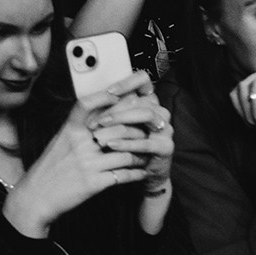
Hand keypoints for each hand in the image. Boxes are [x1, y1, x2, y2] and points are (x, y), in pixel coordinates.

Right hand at [3, 89, 159, 237]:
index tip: (122, 95)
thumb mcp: (60, 142)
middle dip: (138, 130)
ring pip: (126, 153)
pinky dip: (136, 173)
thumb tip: (103, 116)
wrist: (36, 198)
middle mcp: (79, 144)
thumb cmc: (49, 168)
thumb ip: (79, 128)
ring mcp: (87, 164)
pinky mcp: (93, 183)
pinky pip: (123, 175)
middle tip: (148, 130)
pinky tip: (141, 172)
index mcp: (70, 131)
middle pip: (118, 128)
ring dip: (141, 154)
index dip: (106, 96)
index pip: (87, 104)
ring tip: (148, 153)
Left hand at [83, 70, 172, 194]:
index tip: (109, 91)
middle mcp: (159, 111)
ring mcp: (165, 128)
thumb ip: (108, 110)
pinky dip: (127, 143)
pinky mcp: (165, 146)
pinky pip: (146, 142)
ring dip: (121, 122)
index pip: (143, 80)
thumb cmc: (123, 146)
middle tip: (96, 120)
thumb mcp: (115, 126)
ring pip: (145, 115)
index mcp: (147, 101)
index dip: (127, 83)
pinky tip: (111, 145)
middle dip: (115, 109)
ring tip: (101, 133)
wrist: (138, 174)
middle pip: (140, 100)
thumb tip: (90, 98)